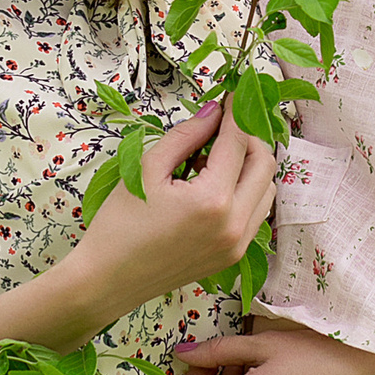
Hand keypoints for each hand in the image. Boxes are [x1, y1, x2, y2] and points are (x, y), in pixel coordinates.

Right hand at [62, 97, 275, 320]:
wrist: (107, 281)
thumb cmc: (119, 224)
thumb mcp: (146, 169)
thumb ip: (186, 136)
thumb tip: (213, 111)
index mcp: (212, 201)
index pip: (239, 143)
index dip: (236, 112)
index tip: (230, 94)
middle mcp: (235, 224)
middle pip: (265, 164)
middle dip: (249, 137)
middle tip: (224, 124)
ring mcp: (238, 244)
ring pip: (266, 189)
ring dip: (250, 165)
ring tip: (213, 157)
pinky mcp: (233, 255)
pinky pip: (256, 213)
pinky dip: (246, 190)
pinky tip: (215, 184)